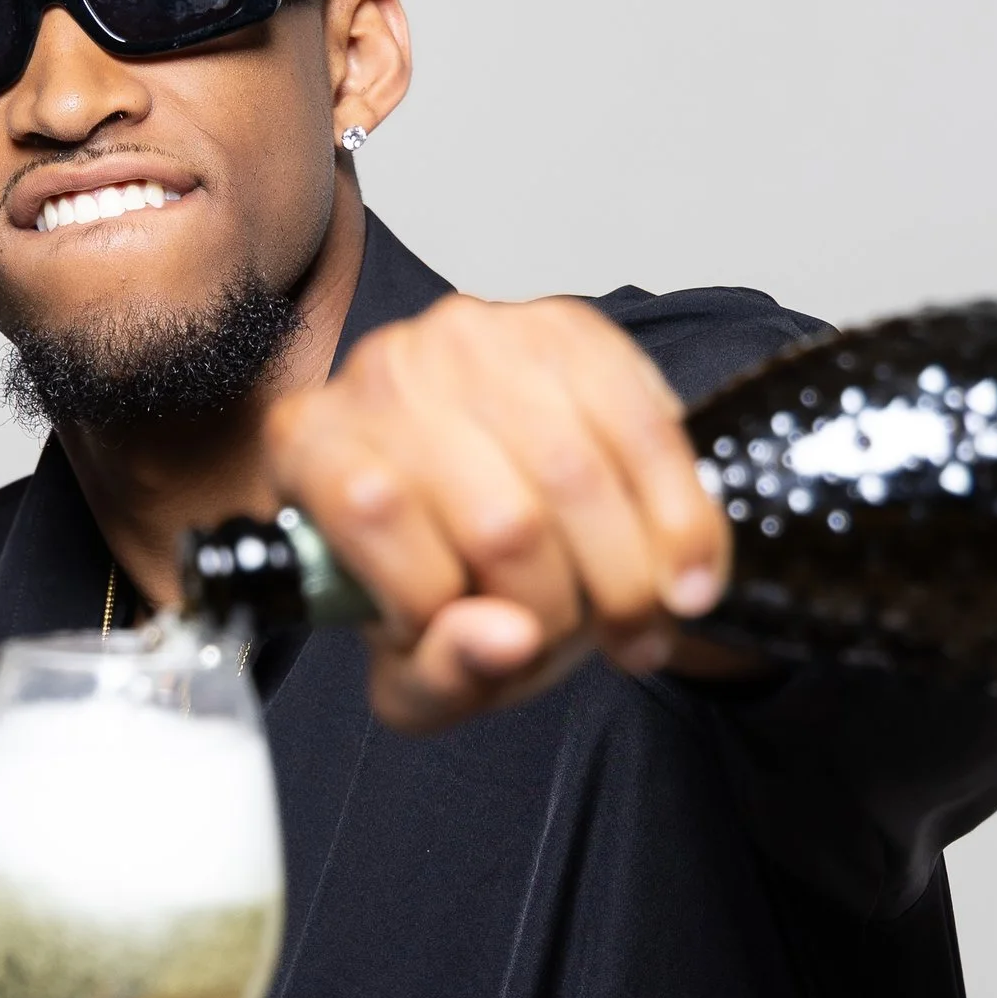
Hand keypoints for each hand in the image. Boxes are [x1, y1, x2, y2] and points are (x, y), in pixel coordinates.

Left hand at [263, 295, 730, 730]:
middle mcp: (384, 374)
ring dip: (627, 579)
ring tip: (633, 622)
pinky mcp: (566, 327)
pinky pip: (645, 432)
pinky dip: (680, 524)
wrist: (522, 518)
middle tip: (574, 643)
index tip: (480, 643)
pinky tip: (683, 577)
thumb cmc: (450, 583)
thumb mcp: (420, 665)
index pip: (372, 513)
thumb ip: (444, 671)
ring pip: (578, 477)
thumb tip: (505, 640)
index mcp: (312, 446)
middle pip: (498, 518)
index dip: (440, 607)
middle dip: (555, 612)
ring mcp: (478, 338)